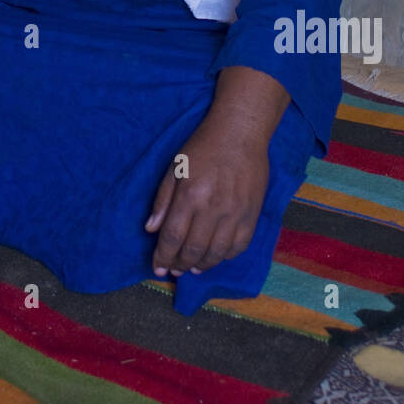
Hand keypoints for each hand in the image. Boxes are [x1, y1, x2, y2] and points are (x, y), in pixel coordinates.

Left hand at [145, 118, 269, 277]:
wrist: (240, 132)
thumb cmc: (203, 146)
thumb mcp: (175, 167)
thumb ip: (162, 200)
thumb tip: (150, 229)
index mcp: (190, 195)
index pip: (172, 237)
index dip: (163, 257)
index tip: (157, 267)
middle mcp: (213, 208)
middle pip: (193, 250)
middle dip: (179, 265)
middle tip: (173, 271)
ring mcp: (235, 213)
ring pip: (217, 253)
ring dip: (201, 265)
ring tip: (191, 268)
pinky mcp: (252, 214)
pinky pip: (239, 246)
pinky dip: (225, 257)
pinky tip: (215, 256)